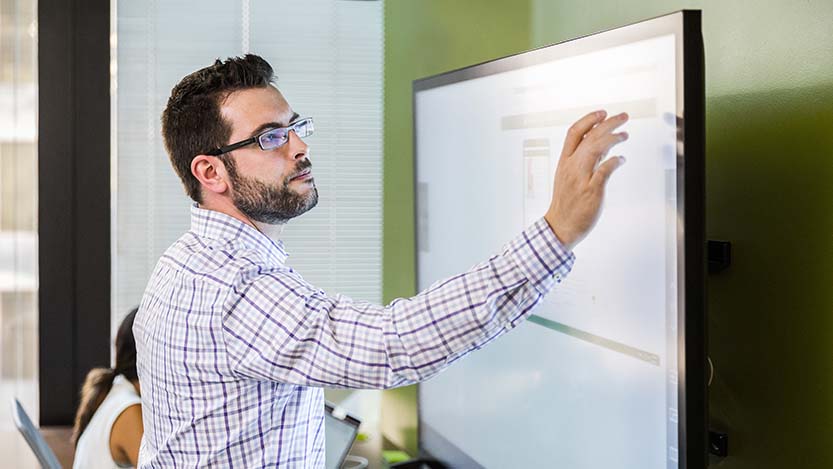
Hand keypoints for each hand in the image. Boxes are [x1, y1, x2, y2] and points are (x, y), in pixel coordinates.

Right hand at [544, 110, 628, 250]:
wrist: (561, 225)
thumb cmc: (566, 202)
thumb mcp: (569, 176)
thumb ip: (585, 159)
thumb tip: (605, 144)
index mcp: (564, 161)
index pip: (574, 133)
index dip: (589, 120)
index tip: (603, 113)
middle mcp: (572, 167)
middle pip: (589, 137)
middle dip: (608, 123)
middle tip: (623, 116)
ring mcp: (581, 178)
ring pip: (596, 149)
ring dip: (613, 138)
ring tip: (625, 135)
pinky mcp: (591, 191)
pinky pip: (605, 171)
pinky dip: (615, 162)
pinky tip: (621, 159)